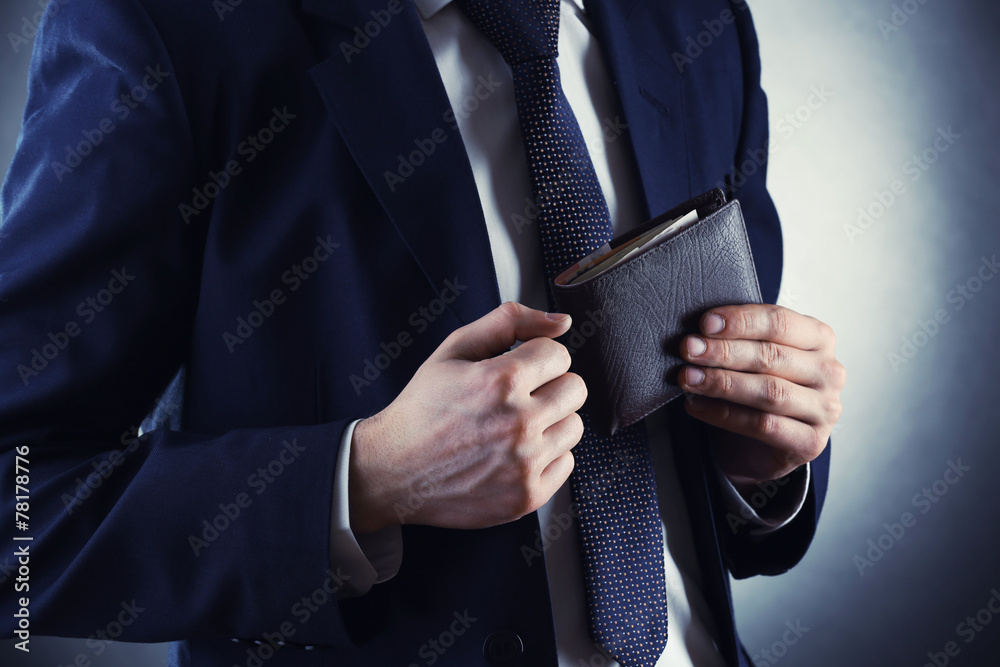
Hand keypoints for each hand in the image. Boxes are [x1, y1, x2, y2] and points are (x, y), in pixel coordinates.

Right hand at [348, 302, 585, 532]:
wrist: (392, 470)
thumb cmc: (422, 408)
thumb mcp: (454, 350)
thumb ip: (509, 322)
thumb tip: (562, 321)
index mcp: (502, 381)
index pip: (559, 354)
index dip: (536, 357)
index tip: (517, 369)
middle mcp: (519, 423)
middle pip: (575, 389)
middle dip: (550, 386)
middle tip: (518, 397)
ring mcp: (525, 464)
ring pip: (574, 426)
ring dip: (550, 422)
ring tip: (514, 425)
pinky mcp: (527, 496)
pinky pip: (567, 463)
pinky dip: (546, 457)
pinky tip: (513, 453)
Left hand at [678, 304, 844, 491]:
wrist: (764, 444)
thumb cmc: (758, 387)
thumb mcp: (755, 356)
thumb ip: (739, 339)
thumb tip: (700, 332)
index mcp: (819, 338)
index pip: (780, 322)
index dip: (741, 321)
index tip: (705, 323)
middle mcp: (829, 372)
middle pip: (772, 356)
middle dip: (724, 351)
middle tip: (689, 349)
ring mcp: (825, 410)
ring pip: (769, 391)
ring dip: (722, 383)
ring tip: (688, 378)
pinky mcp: (811, 442)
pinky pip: (762, 426)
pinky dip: (723, 415)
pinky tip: (696, 405)